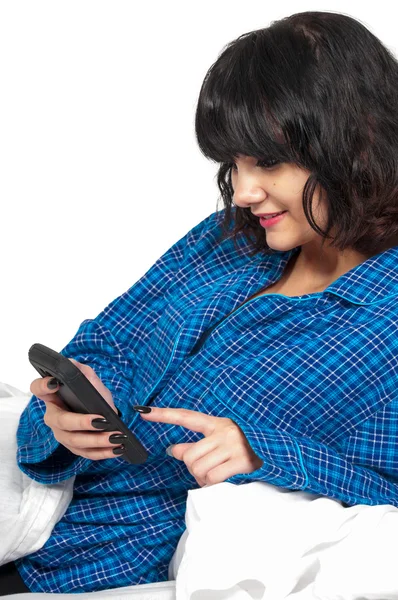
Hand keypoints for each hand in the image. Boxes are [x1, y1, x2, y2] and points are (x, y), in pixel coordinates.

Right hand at [29, 359, 124, 459]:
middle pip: (62, 422)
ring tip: (115, 437)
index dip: (43, 385)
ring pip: (75, 441)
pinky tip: (116, 449)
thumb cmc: (91, 393)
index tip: (55, 383)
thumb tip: (71, 364)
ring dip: (96, 441)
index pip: (38, 388)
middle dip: (82, 423)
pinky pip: (86, 453)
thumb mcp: (89, 379)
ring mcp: (62, 434)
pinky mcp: (74, 447)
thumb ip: (80, 371)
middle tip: (103, 421)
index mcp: (52, 396)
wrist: (103, 410)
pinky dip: (102, 452)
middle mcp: (53, 417)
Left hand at [137, 407, 263, 486]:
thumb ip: (197, 446)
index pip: (186, 418)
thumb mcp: (222, 445)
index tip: (142, 411)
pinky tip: (228, 481)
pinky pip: (212, 479)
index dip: (164, 415)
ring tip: (222, 476)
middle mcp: (225, 430)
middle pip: (189, 455)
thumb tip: (172, 450)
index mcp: (219, 424)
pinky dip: (215, 486)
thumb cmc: (248, 455)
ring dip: (205, 480)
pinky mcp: (241, 461)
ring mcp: (234, 445)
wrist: (280, 460)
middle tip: (212, 471)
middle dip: (195, 469)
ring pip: (198, 469)